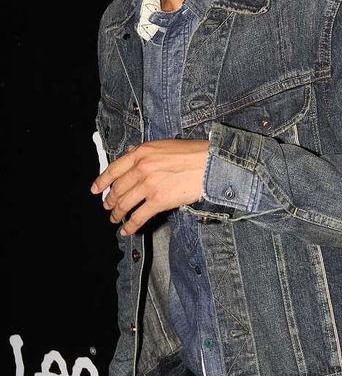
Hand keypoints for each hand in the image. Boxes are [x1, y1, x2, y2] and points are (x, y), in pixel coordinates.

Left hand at [90, 138, 208, 234]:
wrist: (210, 163)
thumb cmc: (193, 153)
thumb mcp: (164, 145)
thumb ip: (144, 151)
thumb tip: (129, 154)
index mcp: (141, 152)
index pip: (113, 169)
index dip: (102, 181)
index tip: (96, 189)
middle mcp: (142, 168)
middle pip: (118, 188)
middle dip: (110, 200)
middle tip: (108, 206)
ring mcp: (149, 184)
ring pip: (124, 203)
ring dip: (117, 213)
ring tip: (115, 218)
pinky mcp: (159, 200)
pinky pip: (138, 216)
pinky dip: (130, 226)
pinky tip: (126, 230)